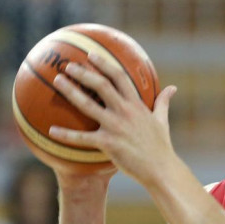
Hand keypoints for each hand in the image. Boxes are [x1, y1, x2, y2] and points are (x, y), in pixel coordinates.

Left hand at [50, 53, 177, 186]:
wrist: (160, 169)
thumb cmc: (161, 146)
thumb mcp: (162, 120)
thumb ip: (163, 102)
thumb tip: (173, 88)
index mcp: (136, 104)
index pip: (120, 77)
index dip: (104, 64)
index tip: (91, 55)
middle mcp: (125, 111)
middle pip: (101, 86)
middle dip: (84, 73)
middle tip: (68, 65)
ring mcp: (115, 127)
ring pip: (88, 105)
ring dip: (71, 92)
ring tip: (57, 82)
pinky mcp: (108, 143)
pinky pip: (82, 138)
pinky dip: (66, 134)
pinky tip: (51, 130)